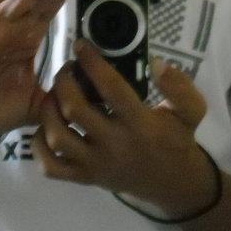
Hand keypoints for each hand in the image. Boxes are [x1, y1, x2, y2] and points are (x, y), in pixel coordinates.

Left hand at [33, 40, 216, 218]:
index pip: (111, 88)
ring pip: (57, 136)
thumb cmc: (177, 141)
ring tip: (55, 93)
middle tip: (67, 68)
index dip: (92, 63)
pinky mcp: (84, 178)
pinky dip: (39, 145)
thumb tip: (155, 63)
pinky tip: (46, 126)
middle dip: (64, 81)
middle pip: (75, 109)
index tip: (80, 45)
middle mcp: (114, 145)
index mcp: (140, 125)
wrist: (172, 185)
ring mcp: (95, 164)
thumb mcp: (191, 111)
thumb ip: (179, 86)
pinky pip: (50, 166)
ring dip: (49, 109)